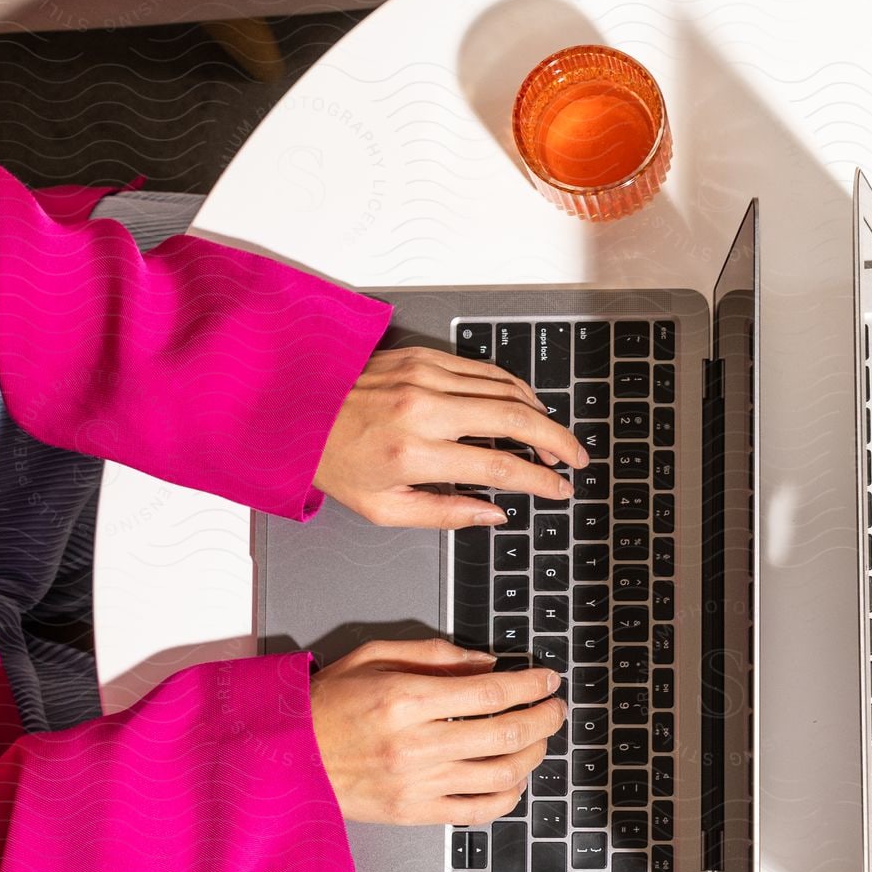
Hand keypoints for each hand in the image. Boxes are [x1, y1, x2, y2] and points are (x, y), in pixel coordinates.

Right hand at [309, 639, 564, 824]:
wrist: (286, 757)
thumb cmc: (329, 704)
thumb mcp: (375, 657)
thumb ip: (435, 655)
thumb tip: (487, 663)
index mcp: (407, 700)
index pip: (492, 694)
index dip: (531, 686)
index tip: (547, 679)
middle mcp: (417, 745)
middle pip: (506, 734)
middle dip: (544, 718)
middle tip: (555, 708)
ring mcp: (418, 784)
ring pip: (502, 774)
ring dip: (534, 754)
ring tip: (540, 739)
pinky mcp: (415, 813)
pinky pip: (479, 811)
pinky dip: (509, 795)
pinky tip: (515, 777)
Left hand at [314, 346, 588, 529]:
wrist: (294, 410)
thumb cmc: (336, 462)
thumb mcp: (385, 508)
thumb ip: (446, 514)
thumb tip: (496, 513)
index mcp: (415, 453)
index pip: (499, 466)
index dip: (540, 481)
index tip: (560, 490)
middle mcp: (424, 410)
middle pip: (516, 419)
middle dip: (557, 441)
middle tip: (576, 459)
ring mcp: (426, 377)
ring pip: (506, 389)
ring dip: (540, 415)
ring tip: (553, 439)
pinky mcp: (424, 358)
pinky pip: (484, 370)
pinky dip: (513, 388)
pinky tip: (525, 406)